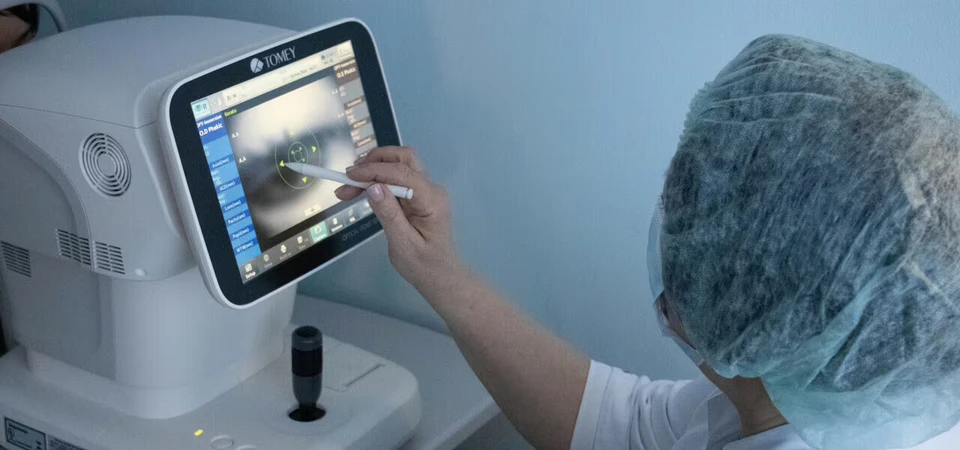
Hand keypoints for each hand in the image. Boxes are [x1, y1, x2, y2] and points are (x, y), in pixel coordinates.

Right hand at [335, 146, 461, 288]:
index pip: (402, 172)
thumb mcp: (403, 244)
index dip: (374, 170)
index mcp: (432, 200)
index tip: (349, 176)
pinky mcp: (417, 196)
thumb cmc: (424, 265)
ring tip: (349, 184)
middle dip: (374, 161)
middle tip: (349, 176)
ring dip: (374, 168)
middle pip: (404, 158)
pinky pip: (397, 179)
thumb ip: (389, 214)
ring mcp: (426, 190)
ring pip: (399, 165)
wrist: (440, 276)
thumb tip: (373, 187)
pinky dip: (378, 180)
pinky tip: (360, 189)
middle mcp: (431, 189)